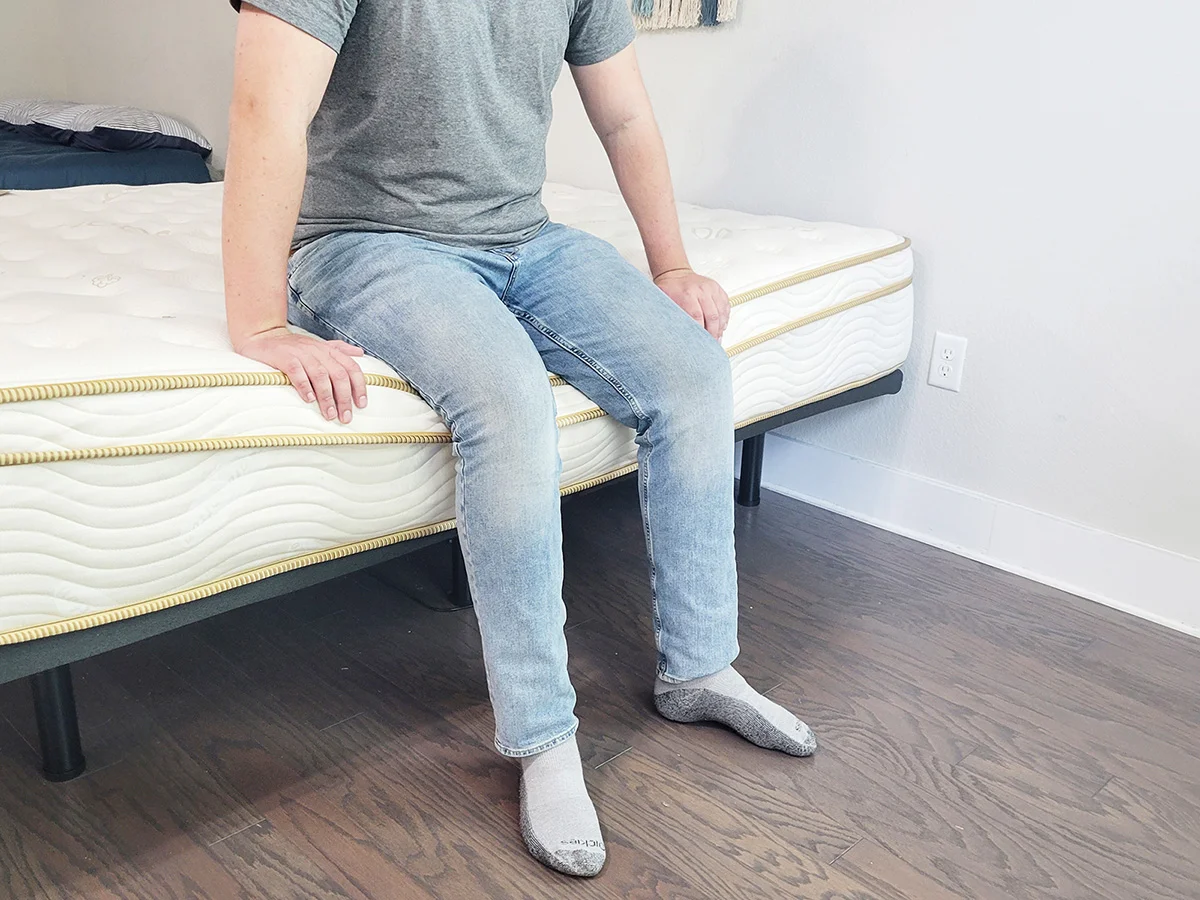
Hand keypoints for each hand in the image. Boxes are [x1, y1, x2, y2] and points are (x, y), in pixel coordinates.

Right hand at [234, 326, 366, 422]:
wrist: (263, 335)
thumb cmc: (293, 346)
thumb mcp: (318, 345)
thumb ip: (339, 349)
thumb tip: (360, 353)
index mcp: (328, 350)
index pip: (351, 367)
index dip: (359, 386)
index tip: (361, 405)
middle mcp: (317, 351)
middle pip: (338, 374)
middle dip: (344, 398)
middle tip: (345, 417)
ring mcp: (300, 353)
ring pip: (319, 375)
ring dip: (326, 397)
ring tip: (329, 414)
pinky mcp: (284, 357)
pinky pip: (296, 371)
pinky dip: (304, 386)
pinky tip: (308, 399)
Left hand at [653, 268, 730, 339]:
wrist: (676, 273)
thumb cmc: (670, 288)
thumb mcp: (664, 300)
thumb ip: (671, 316)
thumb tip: (674, 334)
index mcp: (687, 293)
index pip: (697, 316)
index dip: (700, 331)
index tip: (700, 342)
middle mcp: (702, 290)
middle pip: (712, 316)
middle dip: (713, 333)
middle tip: (711, 344)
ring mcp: (712, 289)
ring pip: (722, 312)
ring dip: (720, 328)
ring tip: (717, 339)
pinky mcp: (719, 289)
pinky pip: (726, 306)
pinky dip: (725, 319)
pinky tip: (721, 327)